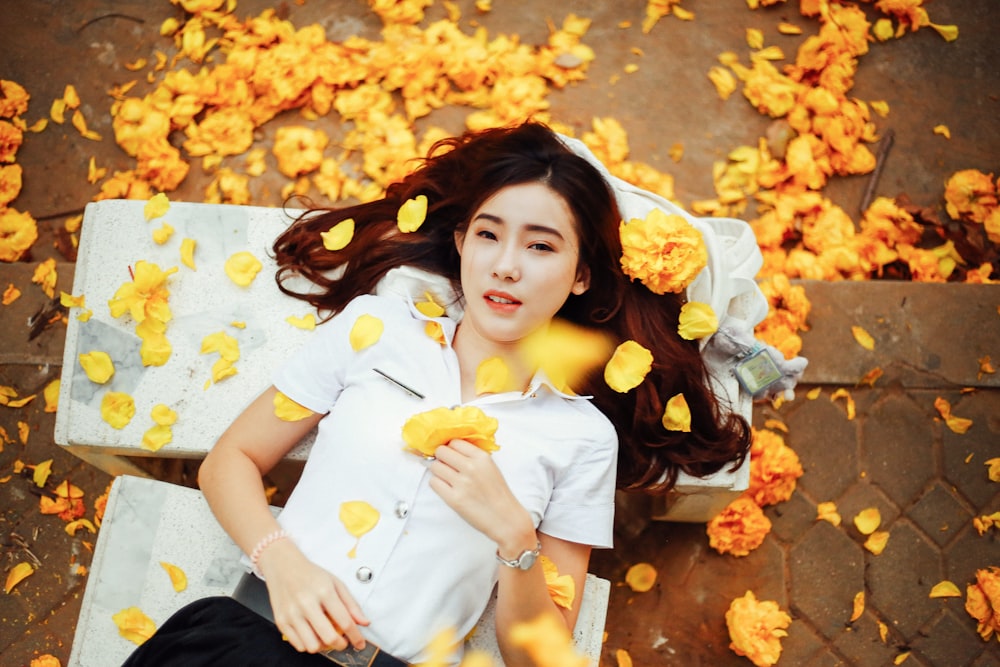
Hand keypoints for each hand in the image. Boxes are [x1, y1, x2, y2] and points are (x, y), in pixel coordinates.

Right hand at [256, 540, 369, 653]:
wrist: (283, 567)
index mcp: (324, 591)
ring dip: (323, 646)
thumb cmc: (311, 575)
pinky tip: (312, 634)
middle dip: (340, 645)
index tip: (360, 643)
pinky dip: (308, 644)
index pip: (345, 621)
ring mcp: (292, 614)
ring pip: (312, 646)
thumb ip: (351, 604)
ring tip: (325, 636)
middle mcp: (306, 603)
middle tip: (343, 641)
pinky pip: (298, 645)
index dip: (356, 636)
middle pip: (328, 637)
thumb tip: (364, 623)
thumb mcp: (336, 583)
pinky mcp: (281, 621)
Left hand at [428, 439, 534, 554]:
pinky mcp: (454, 499)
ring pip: (435, 466)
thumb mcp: (491, 467)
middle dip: (441, 458)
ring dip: (438, 472)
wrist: (506, 519)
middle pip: (441, 452)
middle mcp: (471, 467)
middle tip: (446, 466)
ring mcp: (462, 483)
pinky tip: (447, 489)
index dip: (450, 448)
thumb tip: (451, 449)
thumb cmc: (498, 494)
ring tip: (448, 479)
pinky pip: (433, 483)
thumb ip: (473, 456)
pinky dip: (437, 484)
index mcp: (482, 457)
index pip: (454, 442)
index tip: (451, 454)